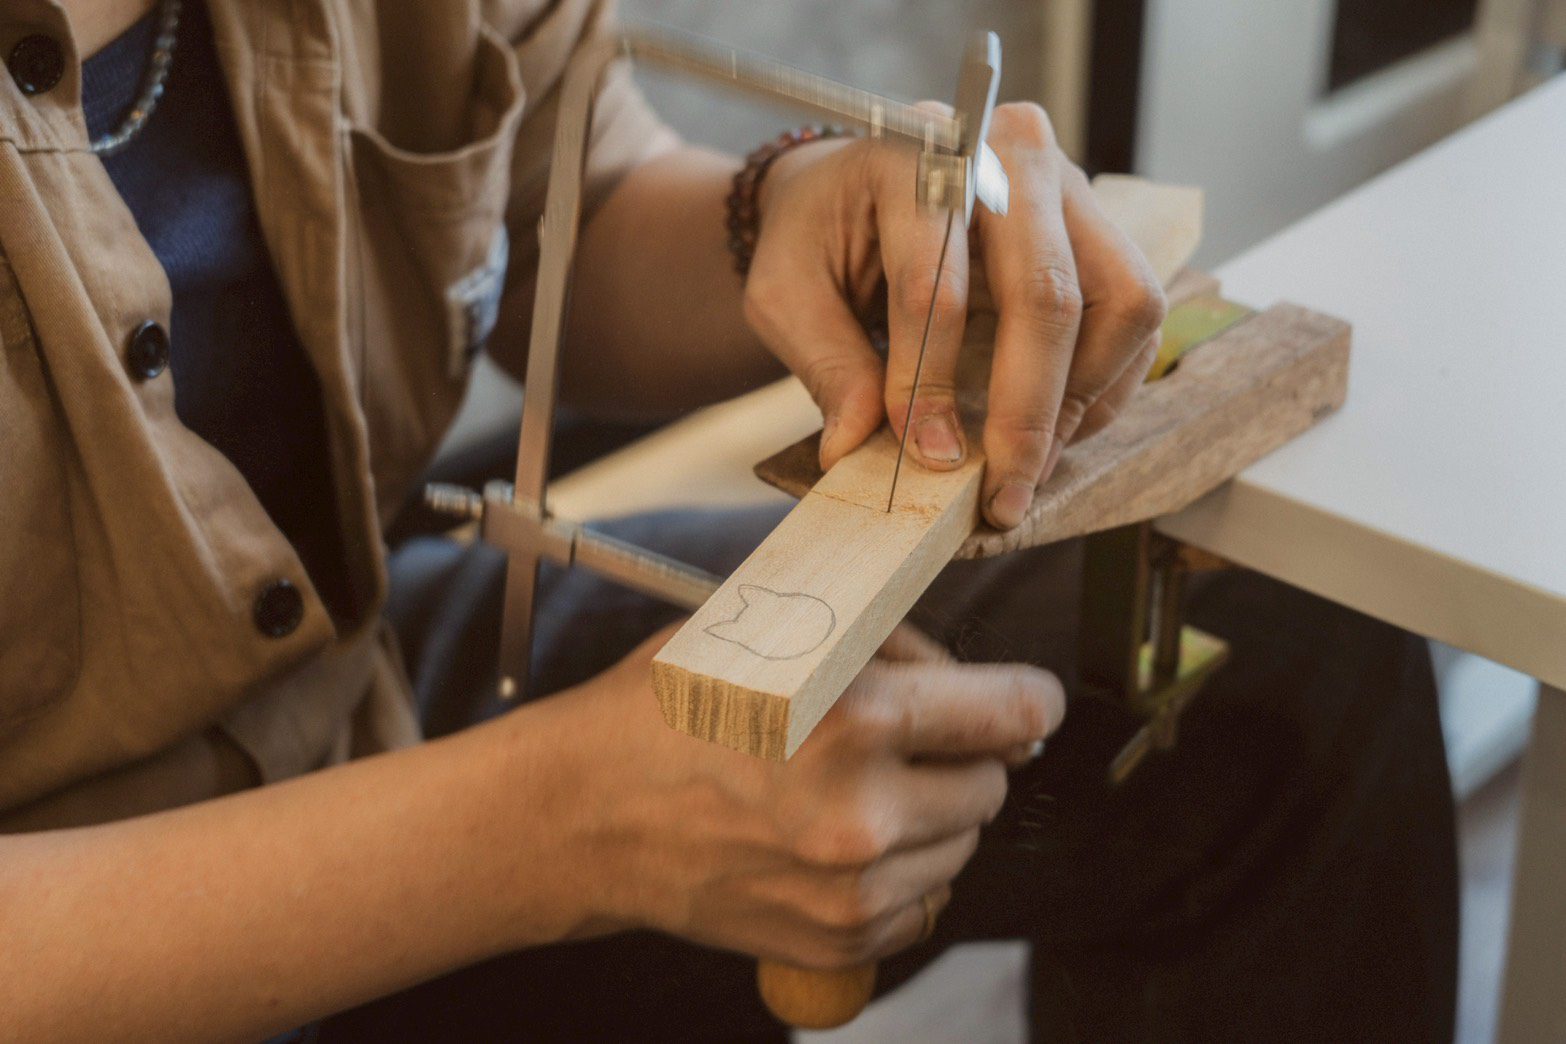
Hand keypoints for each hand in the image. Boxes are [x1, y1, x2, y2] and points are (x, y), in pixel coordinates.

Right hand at [537, 624, 1062, 969]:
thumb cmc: (669, 706)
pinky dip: (901, 870)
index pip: (1009, 713)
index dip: (1028, 700)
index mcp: (854, 719)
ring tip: (852, 789)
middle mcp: (864, 813)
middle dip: (959, 755)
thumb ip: (883, 645)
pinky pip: (923, 902)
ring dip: (930, 815)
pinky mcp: (837, 940)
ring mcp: (852, 890)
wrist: (582, 813)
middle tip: (897, 738)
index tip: (1030, 703)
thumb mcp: (770, 633)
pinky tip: (837, 839)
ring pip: (962, 846)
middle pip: (991, 783)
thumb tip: (978, 683)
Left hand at [746, 104, 1167, 528]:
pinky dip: (1099, 389)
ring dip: (1079, 402)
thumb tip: (854, 449)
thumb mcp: (785, 293)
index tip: (927, 455)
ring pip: (1119, 302)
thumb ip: (825, 364)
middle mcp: (1010, 157)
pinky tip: (1049, 433)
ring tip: (1027, 467)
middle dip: (1028, 410)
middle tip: (1005, 492)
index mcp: (915, 156)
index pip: (936, 282)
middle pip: (1047, 291)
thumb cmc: (820, 237)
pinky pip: (1134, 318)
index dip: (931, 380)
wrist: (857, 191)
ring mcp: (1069, 190)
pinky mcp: (1103, 231)